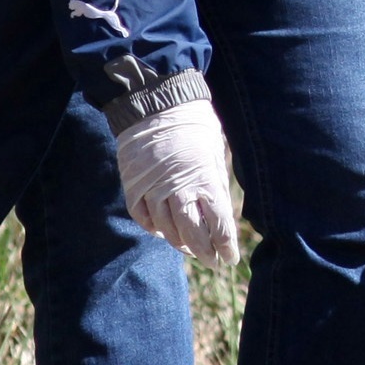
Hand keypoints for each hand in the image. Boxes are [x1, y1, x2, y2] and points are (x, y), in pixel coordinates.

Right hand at [116, 99, 240, 264]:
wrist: (156, 103)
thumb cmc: (194, 126)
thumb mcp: (215, 154)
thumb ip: (216, 185)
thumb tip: (220, 215)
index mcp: (205, 181)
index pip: (219, 225)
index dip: (226, 246)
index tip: (230, 258)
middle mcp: (178, 189)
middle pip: (192, 235)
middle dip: (204, 252)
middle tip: (211, 261)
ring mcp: (152, 188)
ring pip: (165, 229)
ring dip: (179, 243)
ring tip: (190, 249)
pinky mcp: (133, 185)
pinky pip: (142, 216)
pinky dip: (153, 228)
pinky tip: (163, 232)